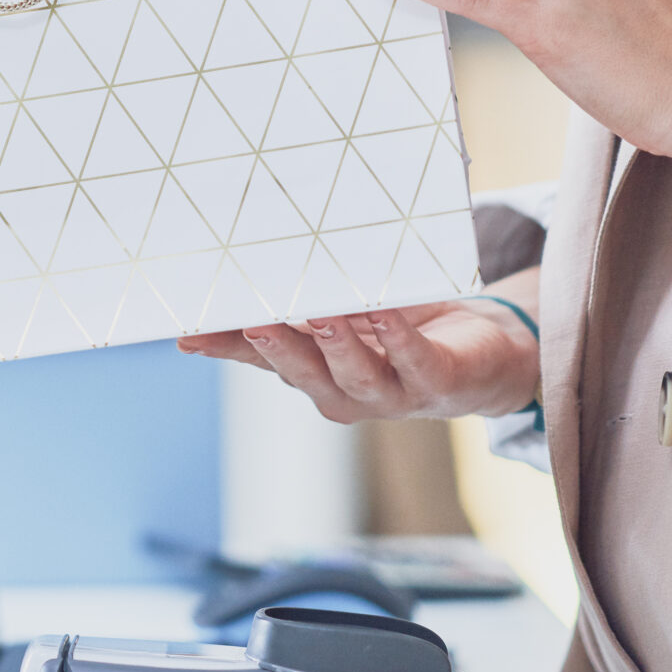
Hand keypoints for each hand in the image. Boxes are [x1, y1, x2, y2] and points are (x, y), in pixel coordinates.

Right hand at [177, 279, 540, 421]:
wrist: (482, 365)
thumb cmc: (399, 335)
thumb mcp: (343, 319)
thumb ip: (299, 309)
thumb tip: (240, 277)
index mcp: (313, 375)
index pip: (260, 360)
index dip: (225, 347)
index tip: (189, 331)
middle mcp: (344, 393)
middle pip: (303, 372)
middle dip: (277, 347)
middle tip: (251, 319)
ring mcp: (391, 394)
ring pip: (355, 372)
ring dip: (336, 343)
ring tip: (320, 312)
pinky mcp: (436, 382)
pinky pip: (413, 358)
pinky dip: (396, 335)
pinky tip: (383, 310)